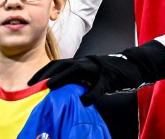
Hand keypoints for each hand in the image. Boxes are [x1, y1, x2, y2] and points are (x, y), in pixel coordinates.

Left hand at [29, 39, 164, 106]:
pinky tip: (84, 101)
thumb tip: (62, 92)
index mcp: (82, 63)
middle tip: (32, 84)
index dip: (43, 71)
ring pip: (77, 70)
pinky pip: (99, 87)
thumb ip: (79, 81)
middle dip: (46, 74)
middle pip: (62, 64)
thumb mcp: (92, 76)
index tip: (30, 81)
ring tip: (50, 86)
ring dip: (62, 78)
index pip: (58, 64)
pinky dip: (90, 94)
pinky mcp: (110, 77)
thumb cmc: (112, 74)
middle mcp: (87, 62)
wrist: (135, 66)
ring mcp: (98, 68)